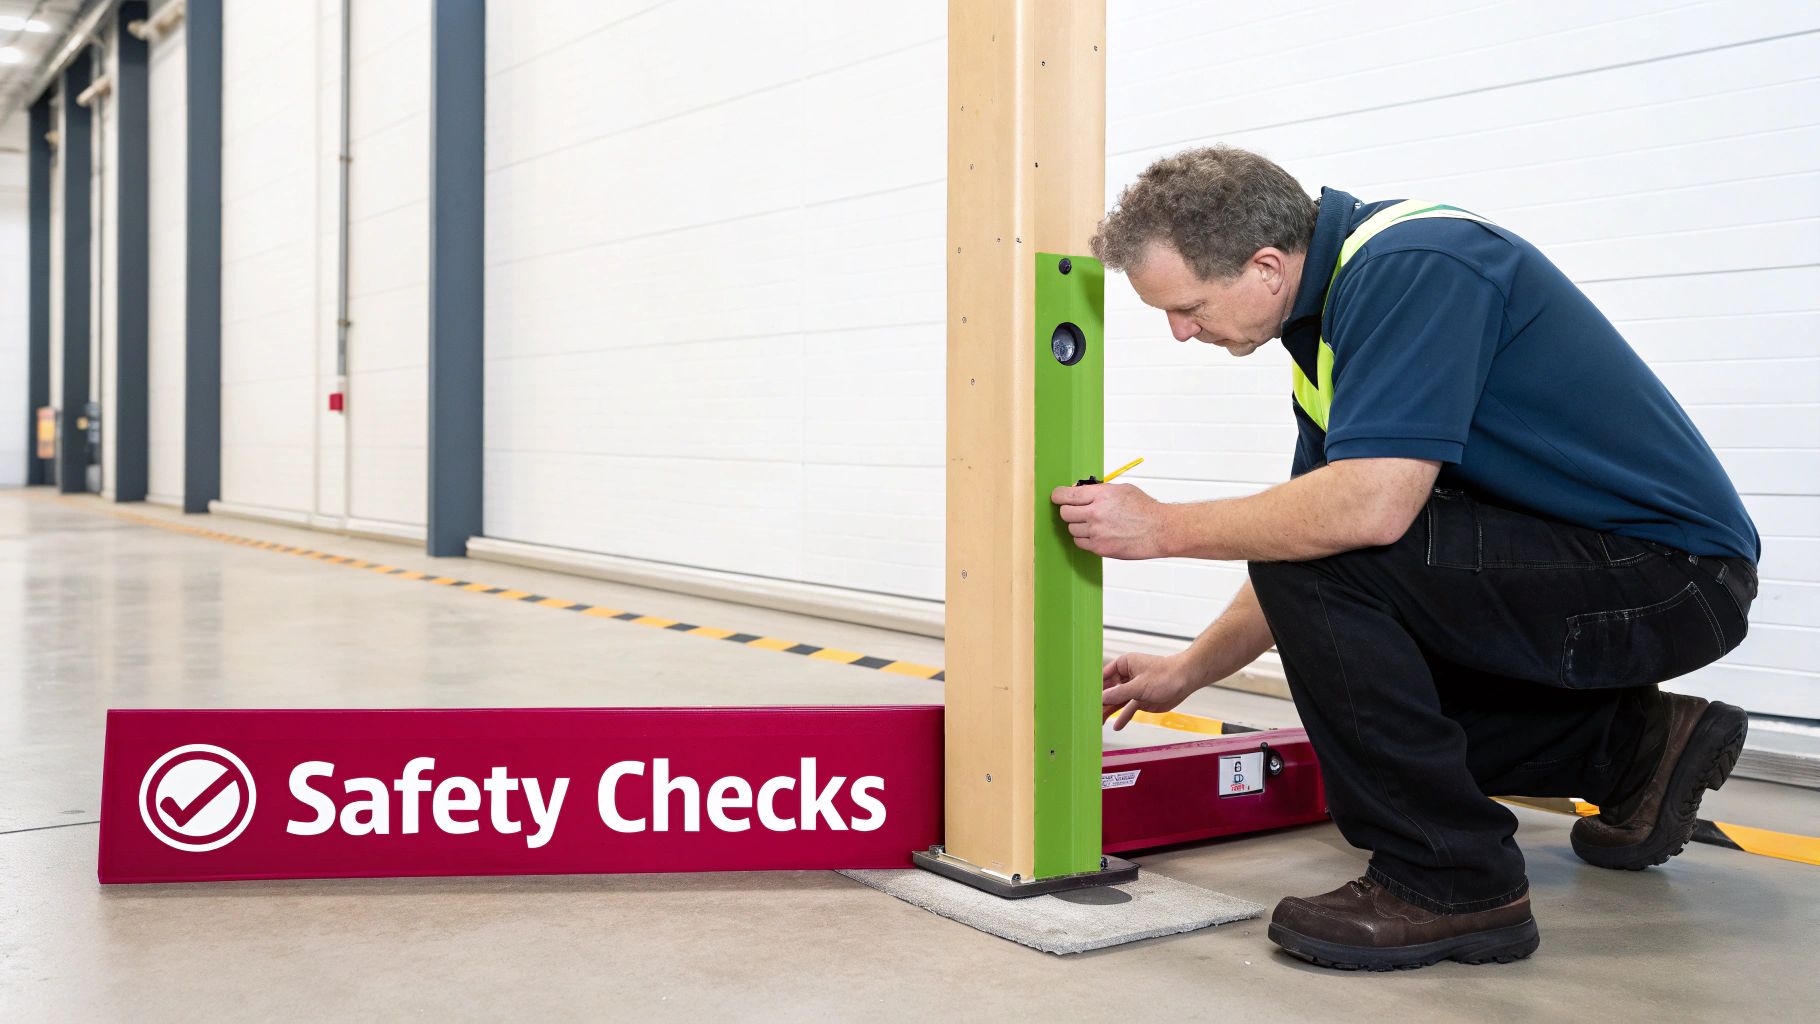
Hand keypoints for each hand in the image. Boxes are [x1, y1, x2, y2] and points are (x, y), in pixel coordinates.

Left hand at [1050, 483, 1170, 559]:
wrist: (1160, 530)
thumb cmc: (1144, 509)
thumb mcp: (1122, 490)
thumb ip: (1099, 491)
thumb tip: (1080, 491)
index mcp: (1101, 495)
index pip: (1067, 495)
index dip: (1058, 496)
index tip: (1057, 497)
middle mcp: (1096, 513)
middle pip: (1065, 513)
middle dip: (1069, 511)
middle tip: (1077, 511)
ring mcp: (1096, 532)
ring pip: (1071, 529)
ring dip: (1078, 526)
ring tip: (1094, 524)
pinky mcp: (1100, 548)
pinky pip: (1080, 543)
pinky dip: (1085, 539)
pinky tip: (1097, 534)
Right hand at [1100, 652, 1198, 730]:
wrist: (1186, 680)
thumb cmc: (1166, 674)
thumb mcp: (1140, 685)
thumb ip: (1120, 693)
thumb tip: (1102, 698)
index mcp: (1124, 665)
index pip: (1104, 677)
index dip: (1095, 688)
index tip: (1085, 699)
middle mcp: (1126, 677)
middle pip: (1109, 691)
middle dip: (1101, 703)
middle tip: (1091, 714)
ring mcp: (1134, 689)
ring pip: (1117, 702)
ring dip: (1109, 712)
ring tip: (1099, 722)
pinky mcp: (1141, 700)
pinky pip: (1128, 709)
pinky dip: (1123, 717)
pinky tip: (1117, 726)